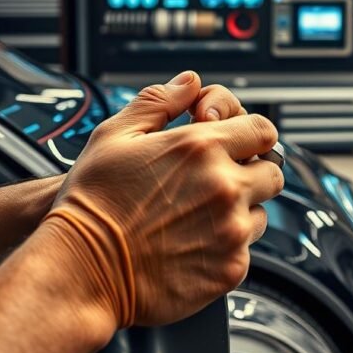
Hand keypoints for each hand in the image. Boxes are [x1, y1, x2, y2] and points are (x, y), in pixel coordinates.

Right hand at [44, 71, 282, 327]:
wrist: (80, 270)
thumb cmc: (91, 203)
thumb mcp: (114, 136)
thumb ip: (159, 101)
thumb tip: (190, 82)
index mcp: (203, 147)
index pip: (263, 131)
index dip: (251, 136)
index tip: (237, 146)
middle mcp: (226, 187)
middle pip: (272, 173)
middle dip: (251, 174)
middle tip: (219, 182)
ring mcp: (232, 230)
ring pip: (260, 215)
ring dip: (240, 212)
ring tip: (197, 218)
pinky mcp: (230, 269)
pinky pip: (245, 252)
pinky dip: (226, 249)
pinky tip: (191, 246)